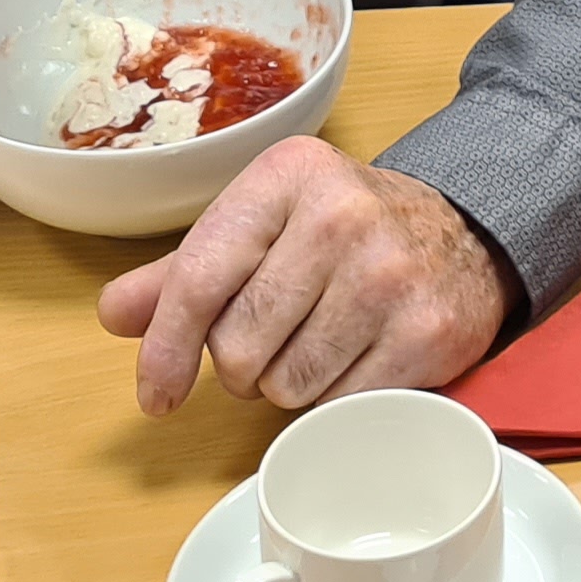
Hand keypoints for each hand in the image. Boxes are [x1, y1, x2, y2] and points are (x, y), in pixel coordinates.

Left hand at [97, 140, 509, 411]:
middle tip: (275, 337)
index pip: (199, 277)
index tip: (155, 394)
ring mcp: (389, 275)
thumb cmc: (345, 232)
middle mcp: (340, 216)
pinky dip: (335, 399)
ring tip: (318, 343)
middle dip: (241, 364)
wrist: (463, 233)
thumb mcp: (264, 225)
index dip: (165, 348)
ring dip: (286, 385)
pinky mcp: (425, 333)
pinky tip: (355, 359)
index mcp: (286, 176)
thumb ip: (184, 271)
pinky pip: (339, 405)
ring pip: (284, 386)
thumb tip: (117, 314)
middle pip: (237, 347)